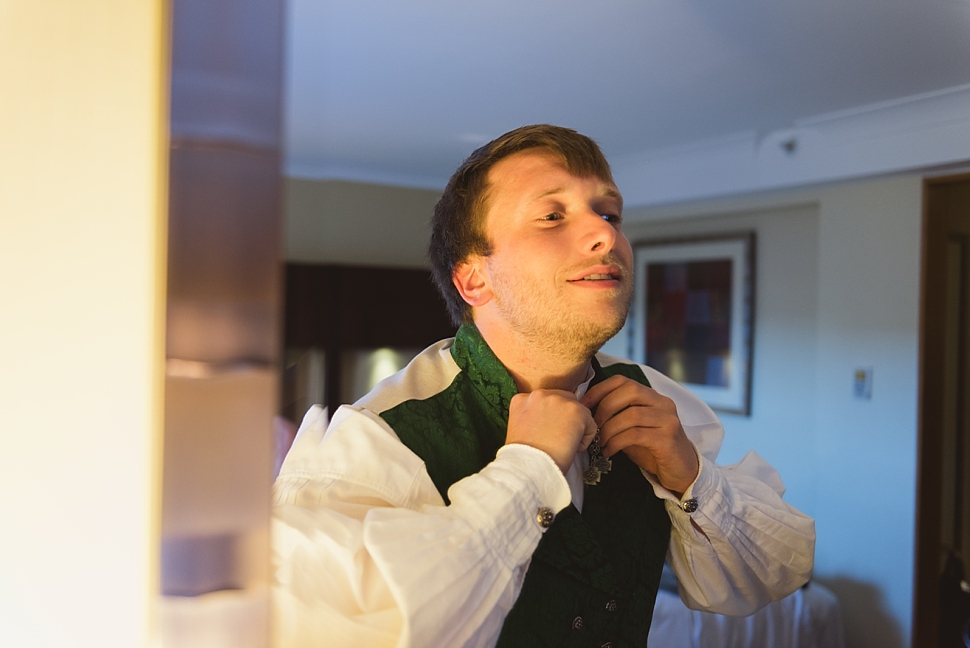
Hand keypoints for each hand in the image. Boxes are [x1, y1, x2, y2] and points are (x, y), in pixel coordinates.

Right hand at [506, 390, 597, 474]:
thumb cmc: (523, 457)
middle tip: (558, 440)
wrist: (527, 468)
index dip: (550, 418)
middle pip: (564, 400)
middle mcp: (539, 394)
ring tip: (561, 446)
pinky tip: (569, 449)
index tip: (547, 433)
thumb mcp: (518, 429)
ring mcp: (558, 400)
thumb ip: (532, 417)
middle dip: (565, 419)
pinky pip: (590, 425)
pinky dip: (584, 440)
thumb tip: (549, 420)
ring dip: (575, 429)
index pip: (545, 401)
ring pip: (579, 412)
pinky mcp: (575, 411)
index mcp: (522, 399)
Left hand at [581, 375, 698, 494]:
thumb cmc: (651, 449)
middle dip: (605, 407)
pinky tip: (609, 451)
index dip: (600, 389)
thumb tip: (587, 411)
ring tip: (600, 442)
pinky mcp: (667, 439)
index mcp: (652, 397)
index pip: (623, 381)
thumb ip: (616, 416)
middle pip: (629, 392)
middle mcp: (663, 404)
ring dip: (609, 429)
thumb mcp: (632, 428)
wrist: (681, 471)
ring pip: (632, 415)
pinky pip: (636, 435)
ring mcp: (667, 420)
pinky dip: (617, 442)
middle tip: (593, 425)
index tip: (583, 404)